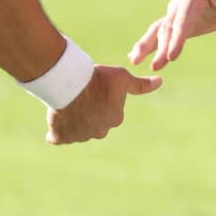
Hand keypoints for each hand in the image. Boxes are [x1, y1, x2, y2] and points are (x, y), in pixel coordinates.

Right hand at [45, 64, 161, 143]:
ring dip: (73, 120)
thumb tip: (160, 81)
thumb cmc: (98, 78)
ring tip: (67, 103)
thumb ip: (140, 85)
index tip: (95, 88)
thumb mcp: (122, 78)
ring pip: (78, 130)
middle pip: (95, 123)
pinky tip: (55, 122)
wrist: (71, 84)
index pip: (111, 111)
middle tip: (81, 95)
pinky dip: (56, 132)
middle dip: (90, 113)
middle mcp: (99, 131)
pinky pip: (58, 138)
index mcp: (115, 118)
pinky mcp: (62, 136)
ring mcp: (80, 136)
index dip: (103, 99)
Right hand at [128, 0, 215, 70]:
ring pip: (160, 29)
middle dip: (162, 47)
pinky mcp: (179, 19)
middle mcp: (181, 1)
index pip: (184, 19)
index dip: (178, 38)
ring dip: (147, 45)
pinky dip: (149, 43)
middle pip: (170, 26)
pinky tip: (136, 56)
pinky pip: (162, 31)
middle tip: (157, 67)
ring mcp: (177, 9)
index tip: (172, 57)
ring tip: (134, 61)